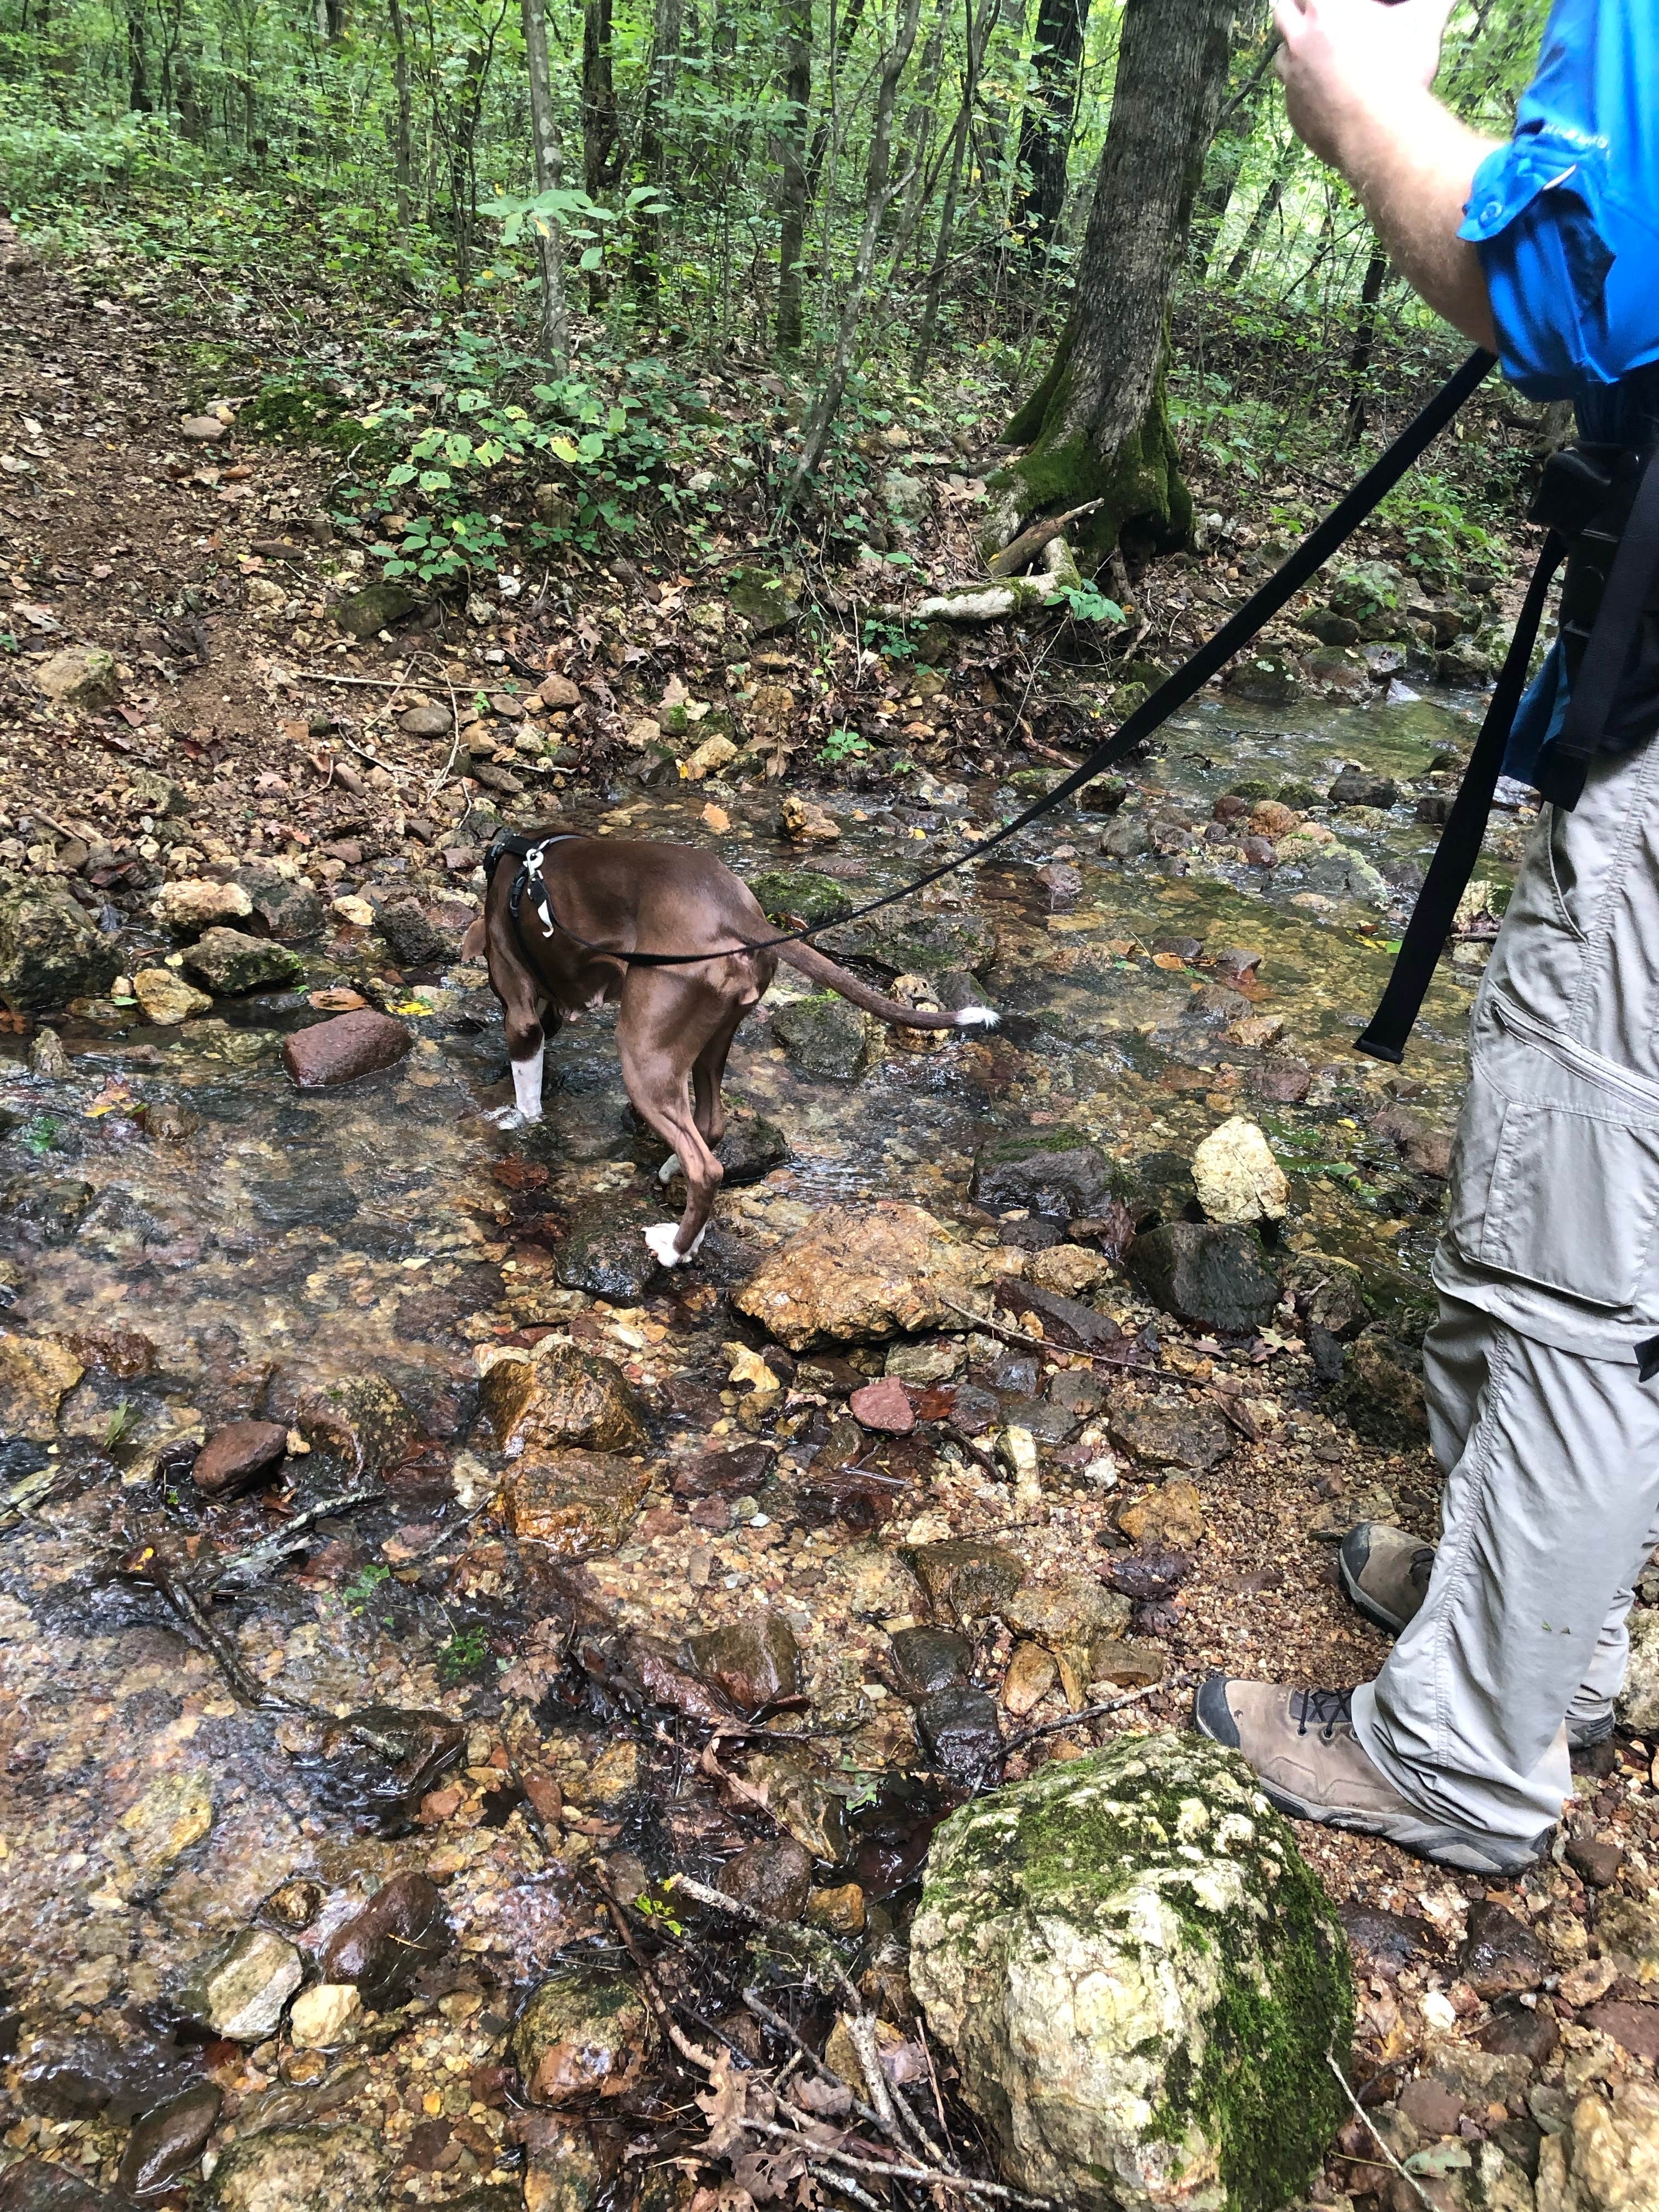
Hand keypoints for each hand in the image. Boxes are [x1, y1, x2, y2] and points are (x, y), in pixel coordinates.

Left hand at [1274, 0, 1456, 166]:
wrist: (1380, 133)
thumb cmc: (1403, 73)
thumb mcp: (1424, 26)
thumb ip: (1435, 4)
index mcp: (1327, 9)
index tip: (1321, 1)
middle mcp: (1300, 41)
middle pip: (1281, 10)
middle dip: (1294, 9)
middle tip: (1310, 13)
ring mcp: (1292, 79)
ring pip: (1282, 55)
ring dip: (1295, 51)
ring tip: (1318, 55)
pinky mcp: (1294, 113)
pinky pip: (1292, 96)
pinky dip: (1305, 91)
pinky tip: (1327, 95)